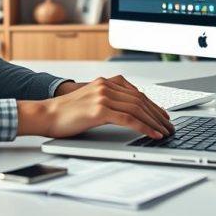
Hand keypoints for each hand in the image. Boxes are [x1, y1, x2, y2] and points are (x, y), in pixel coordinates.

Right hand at [18, 75, 173, 139]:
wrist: (45, 115)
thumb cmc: (65, 113)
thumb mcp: (90, 101)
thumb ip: (108, 101)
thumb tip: (130, 113)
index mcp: (105, 82)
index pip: (136, 93)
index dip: (153, 104)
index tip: (163, 115)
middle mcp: (106, 86)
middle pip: (141, 100)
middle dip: (158, 114)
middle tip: (169, 126)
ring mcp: (103, 96)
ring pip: (138, 109)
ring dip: (155, 122)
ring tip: (165, 132)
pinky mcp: (99, 110)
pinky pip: (129, 119)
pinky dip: (144, 127)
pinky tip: (152, 134)